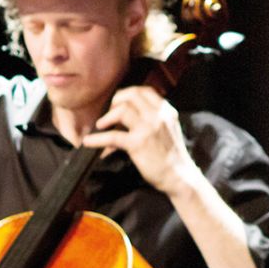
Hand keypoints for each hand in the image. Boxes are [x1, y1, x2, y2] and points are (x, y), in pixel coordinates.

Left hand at [82, 86, 199, 194]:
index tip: (118, 102)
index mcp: (166, 111)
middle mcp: (159, 116)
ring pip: (122, 110)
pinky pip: (112, 136)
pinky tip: (89, 141)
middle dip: (116, 101)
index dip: (127, 94)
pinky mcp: (139, 144)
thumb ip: (153, 117)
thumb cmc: (171, 154)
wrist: (179, 176)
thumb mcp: (168, 128)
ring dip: (107, 117)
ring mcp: (149, 129)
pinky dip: (97, 138)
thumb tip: (125, 112)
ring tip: (101, 125)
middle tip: (108, 113)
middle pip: (131, 96)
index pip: (144, 91)